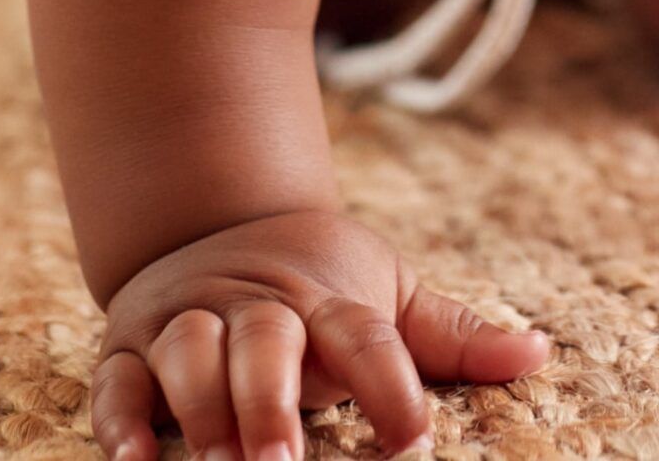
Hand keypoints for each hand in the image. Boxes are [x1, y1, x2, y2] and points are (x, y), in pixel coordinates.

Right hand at [89, 208, 550, 460]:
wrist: (221, 222)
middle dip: (272, 401)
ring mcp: (192, 321)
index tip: (415, 445)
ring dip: (201, 408)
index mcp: (329, 300)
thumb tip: (540, 354)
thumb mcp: (388, 295)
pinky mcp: (130, 346)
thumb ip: (455, 337)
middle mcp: (261, 307)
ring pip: (190, 353)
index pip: (368, 339)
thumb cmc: (320, 285)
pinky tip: (134, 458)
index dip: (393, 390)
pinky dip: (122, 418)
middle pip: (268, 341)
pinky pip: (118, 380)